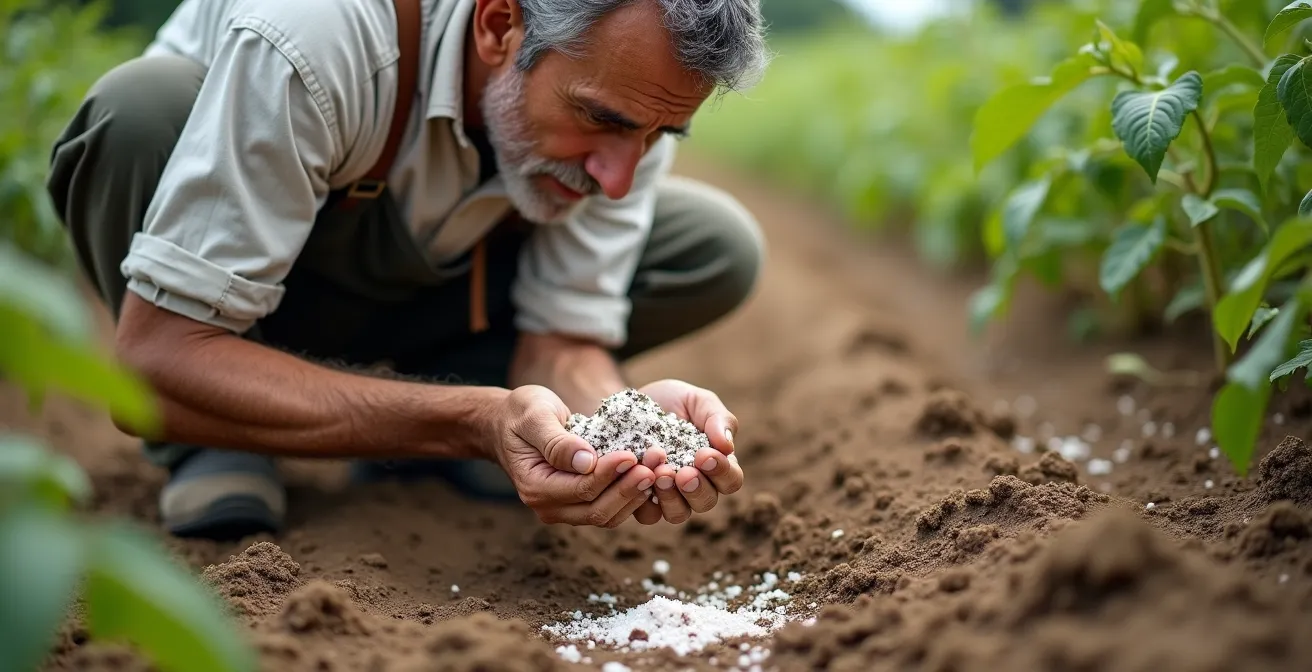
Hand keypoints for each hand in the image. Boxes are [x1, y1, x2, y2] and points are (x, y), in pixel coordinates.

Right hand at [490, 385, 656, 526]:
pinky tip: (650, 475)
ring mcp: (564, 510)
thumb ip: (558, 441)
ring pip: (607, 515)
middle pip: (597, 510)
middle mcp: (548, 507)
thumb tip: (587, 461)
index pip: (581, 489)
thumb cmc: (521, 414)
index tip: (631, 455)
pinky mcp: (579, 504)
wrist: (509, 423)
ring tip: (659, 469)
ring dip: (635, 495)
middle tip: (655, 466)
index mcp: (535, 487)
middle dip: (629, 489)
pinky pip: (609, 508)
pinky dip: (631, 495)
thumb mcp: (535, 416)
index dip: (609, 474)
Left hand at [628, 379, 744, 524]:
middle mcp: (696, 486)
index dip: (722, 472)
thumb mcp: (697, 401)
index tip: (703, 454)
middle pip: (706, 502)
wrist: (629, 404)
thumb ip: (718, 419)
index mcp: (716, 464)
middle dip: (696, 488)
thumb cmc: (672, 401)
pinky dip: (644, 502)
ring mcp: (669, 496)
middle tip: (684, 473)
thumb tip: (727, 446)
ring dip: (671, 498)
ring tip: (660, 474)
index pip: (731, 479)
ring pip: (678, 513)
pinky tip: (637, 479)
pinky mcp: (642, 500)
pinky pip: (648, 515)